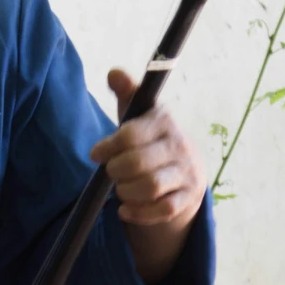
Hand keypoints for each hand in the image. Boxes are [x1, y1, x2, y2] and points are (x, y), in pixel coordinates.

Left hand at [91, 69, 206, 283]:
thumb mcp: (138, 115)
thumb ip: (127, 93)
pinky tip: (125, 209)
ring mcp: (187, 174)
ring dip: (125, 192)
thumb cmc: (150, 140)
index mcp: (164, 122)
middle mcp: (179, 146)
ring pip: (149, 187)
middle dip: (116, 171)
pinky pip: (161, 210)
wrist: (185, 173)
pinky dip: (138, 212)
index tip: (96, 154)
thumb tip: (114, 72)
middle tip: (112, 172)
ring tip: (121, 188)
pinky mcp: (188, 199)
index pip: (130, 134)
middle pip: (137, 164)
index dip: (108, 146)